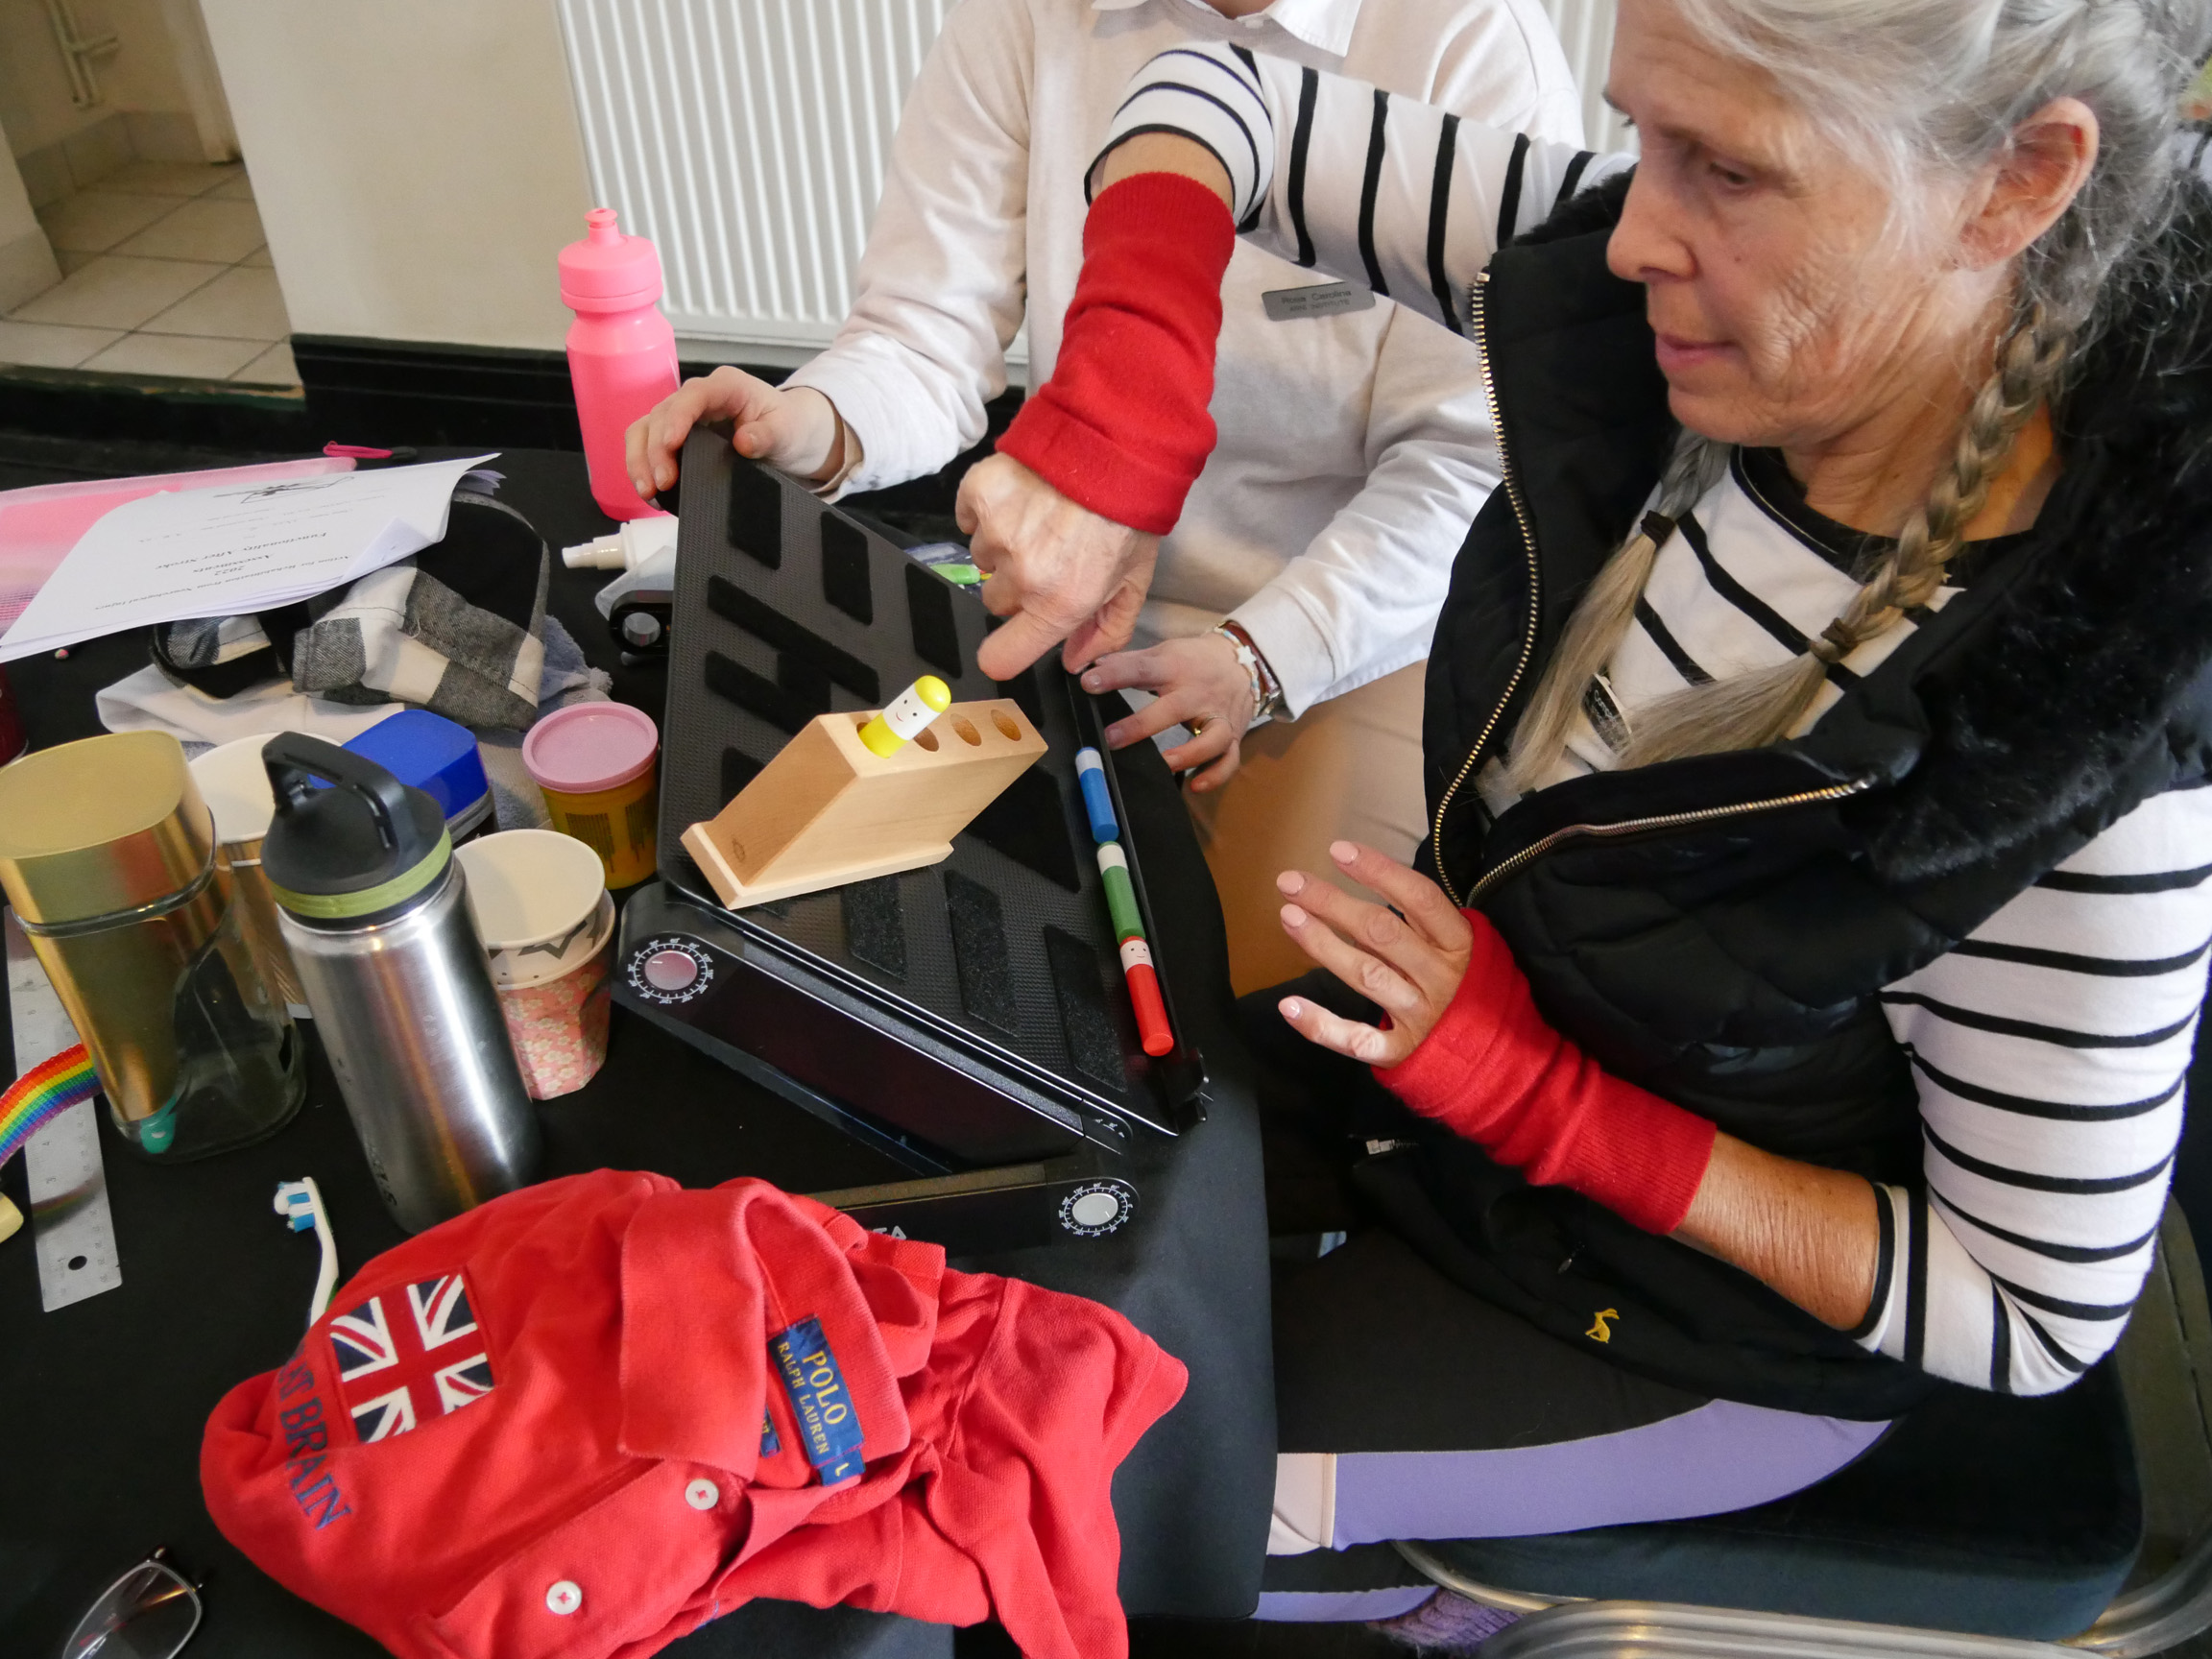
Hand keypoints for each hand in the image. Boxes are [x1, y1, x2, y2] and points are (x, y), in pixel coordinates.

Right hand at [625, 367, 843, 501]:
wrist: (792, 434)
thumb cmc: (788, 426)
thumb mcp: (787, 430)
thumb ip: (767, 435)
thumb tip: (743, 442)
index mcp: (726, 386)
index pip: (692, 396)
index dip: (677, 419)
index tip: (670, 444)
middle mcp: (698, 397)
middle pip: (662, 415)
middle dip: (655, 450)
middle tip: (662, 483)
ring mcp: (683, 415)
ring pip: (646, 429)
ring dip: (640, 460)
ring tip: (648, 491)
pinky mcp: (676, 435)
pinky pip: (648, 446)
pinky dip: (643, 467)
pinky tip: (650, 492)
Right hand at [955, 454, 1159, 679]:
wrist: (1119, 445)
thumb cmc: (1130, 516)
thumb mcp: (1134, 582)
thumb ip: (1106, 631)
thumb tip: (1075, 662)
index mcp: (1059, 604)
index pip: (999, 658)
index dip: (1004, 652)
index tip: (1012, 637)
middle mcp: (1022, 575)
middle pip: (995, 601)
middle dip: (1017, 585)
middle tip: (1049, 553)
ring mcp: (995, 534)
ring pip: (983, 557)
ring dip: (1004, 543)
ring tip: (1040, 517)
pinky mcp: (979, 495)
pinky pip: (968, 517)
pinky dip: (987, 509)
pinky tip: (1021, 496)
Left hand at [1081, 632, 1255, 789]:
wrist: (1244, 661)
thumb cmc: (1193, 660)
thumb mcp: (1164, 652)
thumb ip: (1128, 661)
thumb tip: (1089, 666)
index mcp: (1175, 667)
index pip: (1142, 669)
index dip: (1115, 675)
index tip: (1088, 682)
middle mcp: (1198, 693)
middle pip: (1174, 709)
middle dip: (1142, 725)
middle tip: (1110, 739)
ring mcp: (1218, 716)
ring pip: (1211, 738)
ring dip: (1188, 754)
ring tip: (1163, 765)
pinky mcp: (1233, 736)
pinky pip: (1229, 759)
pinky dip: (1214, 775)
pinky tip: (1195, 785)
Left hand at [1274, 842, 1474, 1066]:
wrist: (1495, 1049)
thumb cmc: (1464, 981)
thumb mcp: (1455, 943)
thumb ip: (1415, 920)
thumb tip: (1357, 885)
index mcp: (1460, 943)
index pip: (1419, 898)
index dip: (1379, 871)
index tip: (1337, 850)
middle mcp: (1441, 977)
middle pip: (1382, 933)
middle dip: (1333, 903)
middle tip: (1290, 883)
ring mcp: (1420, 1016)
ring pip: (1366, 975)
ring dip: (1323, 945)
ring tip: (1288, 917)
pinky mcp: (1401, 1052)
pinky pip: (1357, 1040)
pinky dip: (1322, 1026)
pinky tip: (1289, 1005)